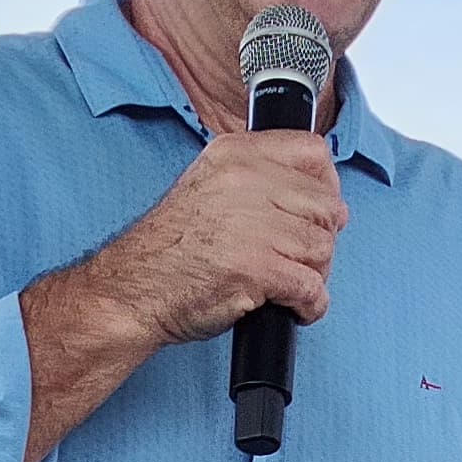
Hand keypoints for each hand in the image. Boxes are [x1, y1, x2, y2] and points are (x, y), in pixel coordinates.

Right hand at [99, 130, 347, 345]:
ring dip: (315, 275)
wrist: (134, 289)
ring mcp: (253, 224)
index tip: (319, 211)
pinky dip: (311, 305)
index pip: (312, 152)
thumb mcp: (209, 186)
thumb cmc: (170, 249)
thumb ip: (257, 180)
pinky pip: (311, 288)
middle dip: (321, 239)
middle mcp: (246, 181)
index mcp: (236, 155)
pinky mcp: (257, 268)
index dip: (327, 186)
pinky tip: (294, 308)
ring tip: (290, 285)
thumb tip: (317, 194)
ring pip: (322, 248)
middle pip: (326, 206)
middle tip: (300, 259)